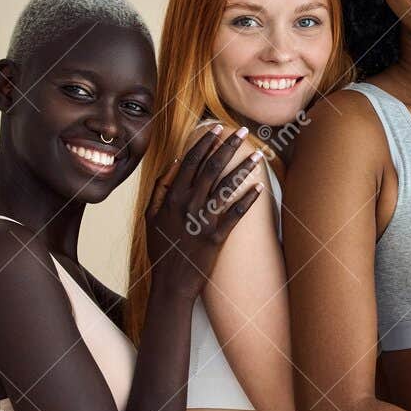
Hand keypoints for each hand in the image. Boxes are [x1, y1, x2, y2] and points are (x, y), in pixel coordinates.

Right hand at [145, 125, 262, 296]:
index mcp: (172, 197)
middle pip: (211, 168)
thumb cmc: (161, 248)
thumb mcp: (150, 216)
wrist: (170, 282)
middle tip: (242, 131)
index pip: (190, 162)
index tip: (216, 127)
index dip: (204, 143)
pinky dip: (248, 200)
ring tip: (258, 154)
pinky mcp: (216, 237)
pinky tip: (260, 187)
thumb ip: (160, 188)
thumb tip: (174, 163)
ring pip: (226, 187)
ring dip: (244, 168)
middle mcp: (188, 205)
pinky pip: (235, 215)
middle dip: (227, 146)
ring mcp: (203, 221)